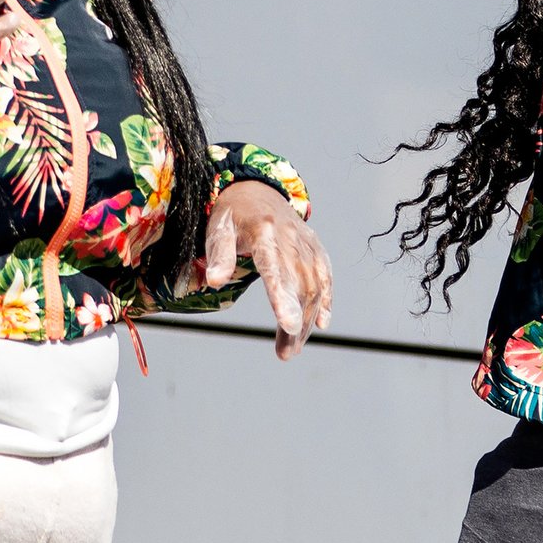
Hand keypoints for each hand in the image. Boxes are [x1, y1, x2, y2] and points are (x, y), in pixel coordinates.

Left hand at [202, 181, 333, 359]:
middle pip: (298, 285)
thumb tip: (215, 281)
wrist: (257, 189)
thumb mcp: (218, 229)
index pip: (275, 269)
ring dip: (307, 320)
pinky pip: (326, 275)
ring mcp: (306, 242)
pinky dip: (327, 300)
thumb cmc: (233, 215)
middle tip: (286, 353)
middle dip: (296, 323)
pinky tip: (322, 324)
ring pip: (314, 285)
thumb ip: (219, 255)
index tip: (288, 325)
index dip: (282, 298)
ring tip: (293, 347)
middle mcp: (290, 237)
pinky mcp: (315, 247)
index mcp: (264, 232)